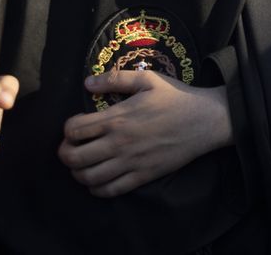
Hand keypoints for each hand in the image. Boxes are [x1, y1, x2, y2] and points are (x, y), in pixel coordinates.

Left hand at [58, 70, 232, 197]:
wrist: (205, 120)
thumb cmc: (176, 97)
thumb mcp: (147, 79)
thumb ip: (116, 79)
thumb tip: (87, 83)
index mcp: (117, 118)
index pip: (74, 129)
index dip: (67, 129)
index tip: (74, 126)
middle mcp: (119, 143)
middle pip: (74, 158)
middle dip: (65, 153)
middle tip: (71, 147)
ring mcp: (130, 163)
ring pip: (88, 178)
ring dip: (78, 173)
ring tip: (82, 164)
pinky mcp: (142, 176)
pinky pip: (110, 190)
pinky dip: (96, 189)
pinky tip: (97, 181)